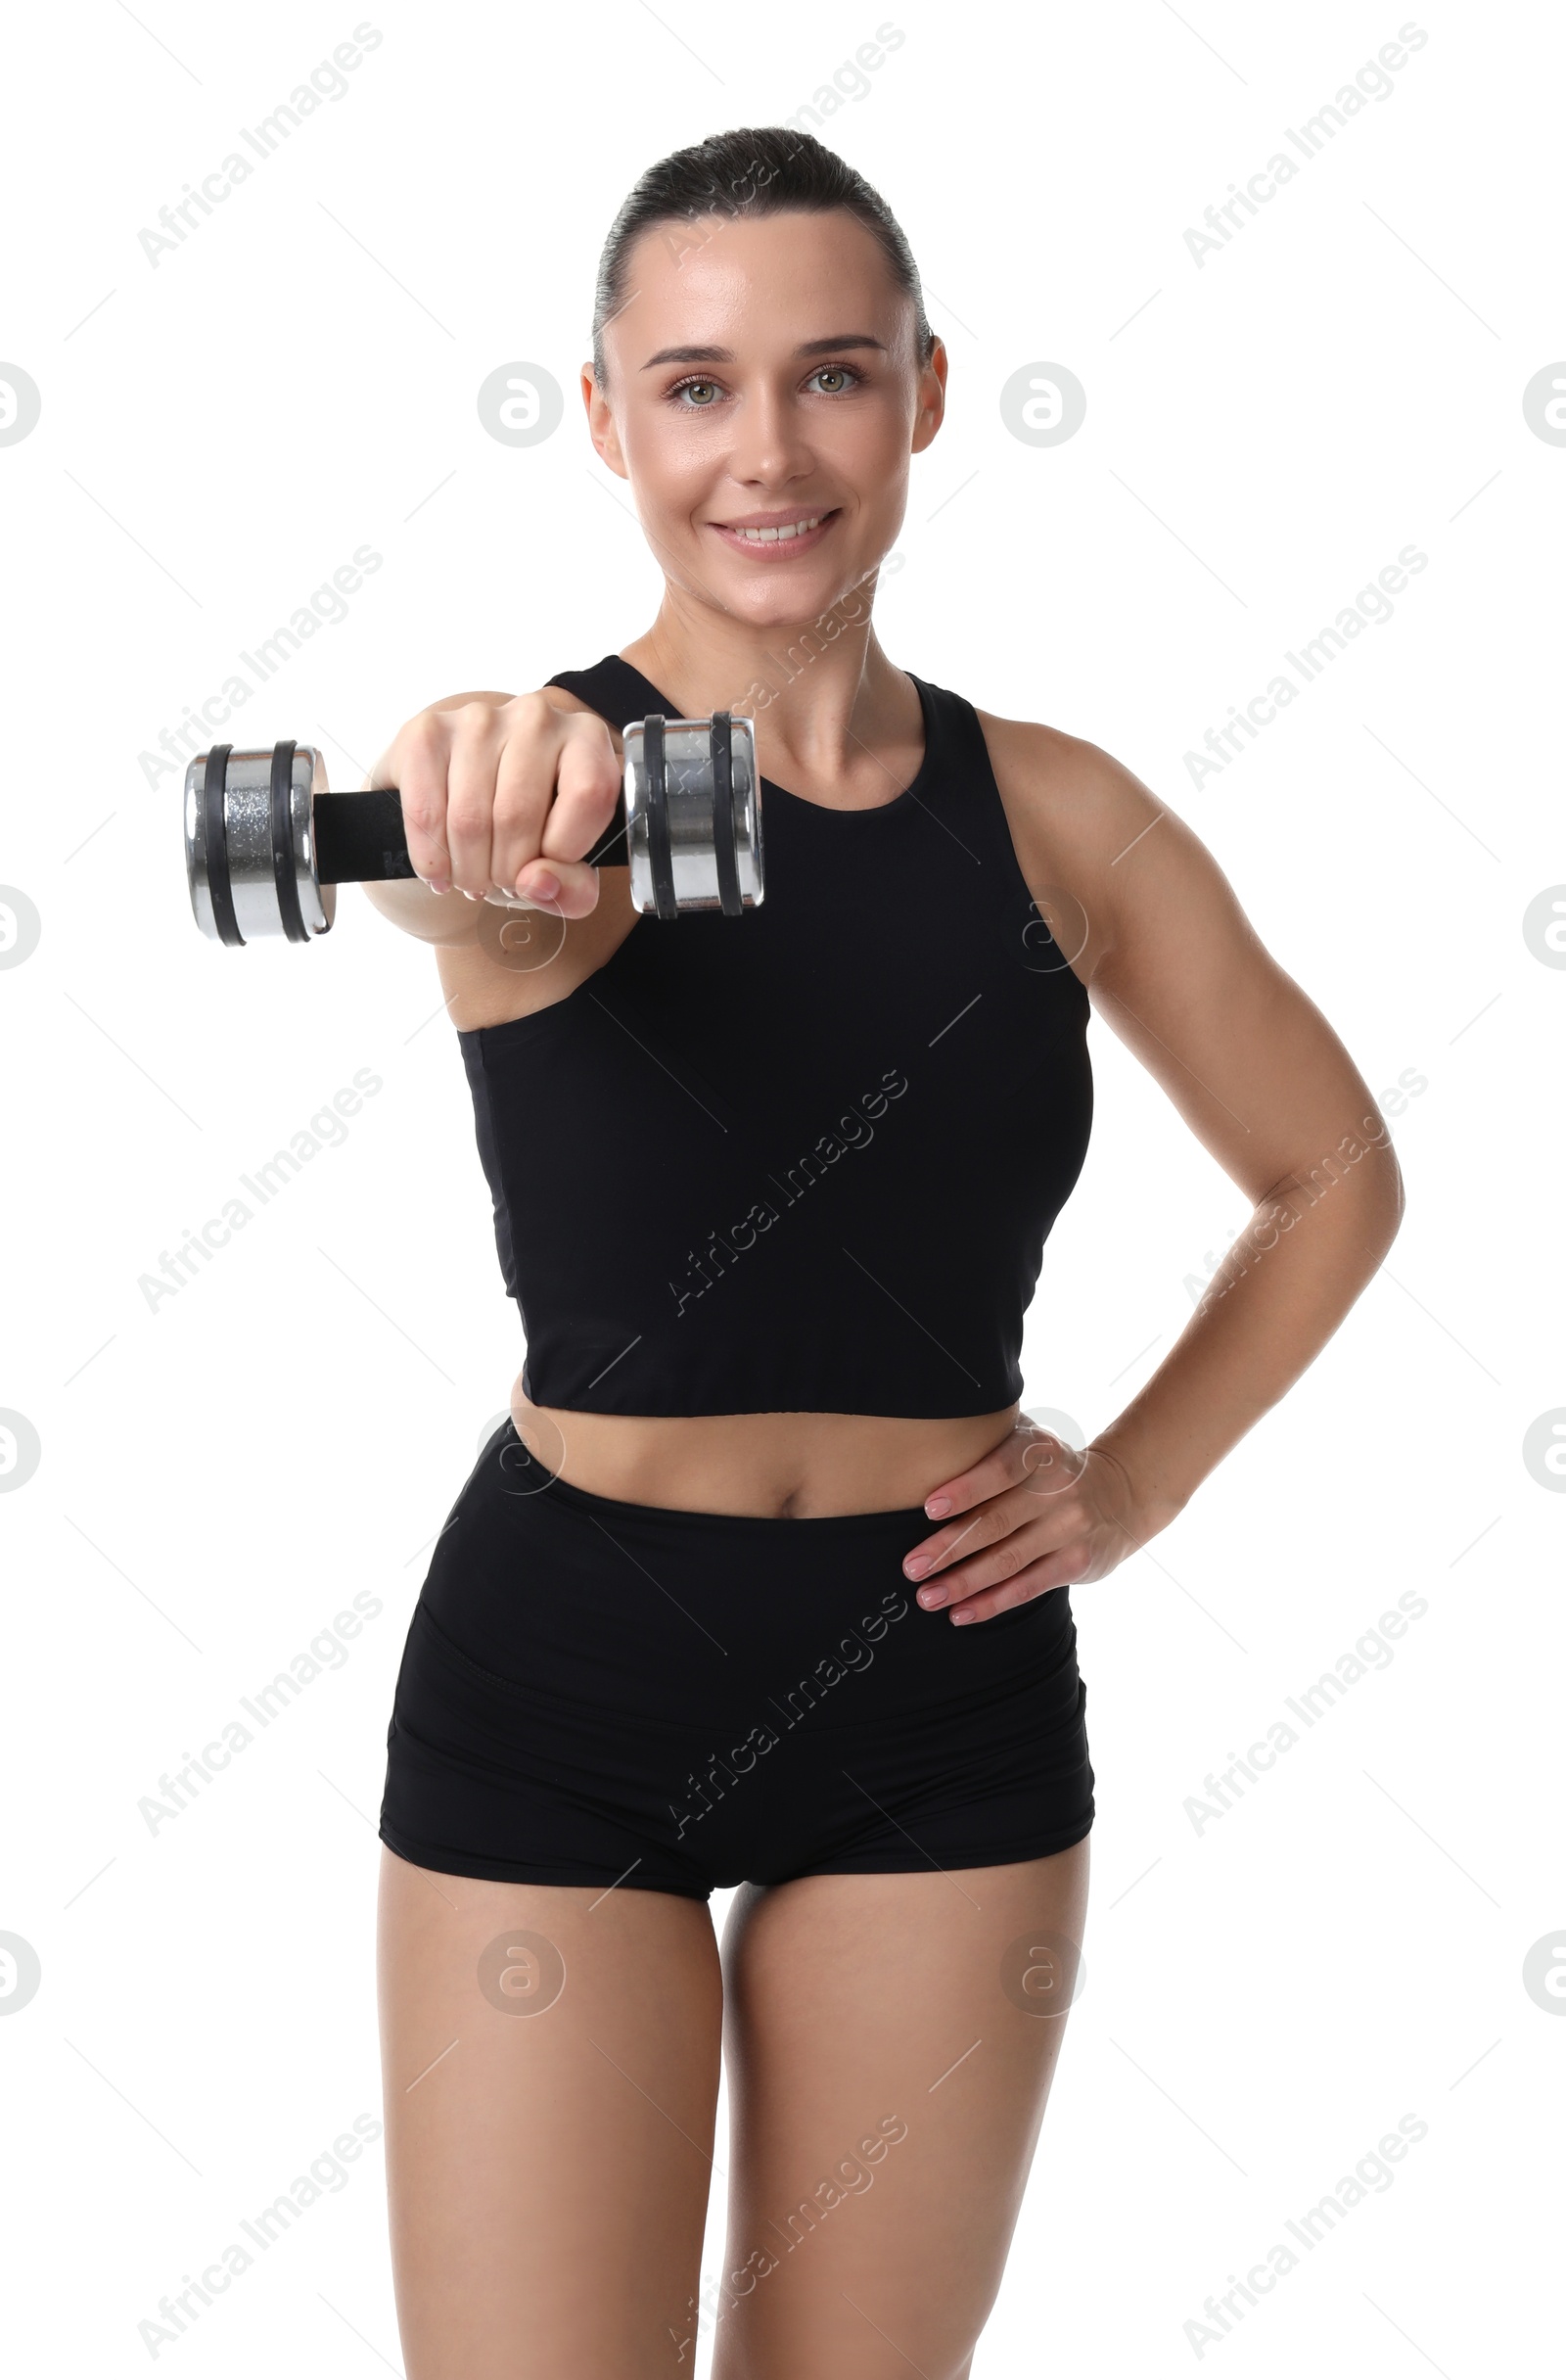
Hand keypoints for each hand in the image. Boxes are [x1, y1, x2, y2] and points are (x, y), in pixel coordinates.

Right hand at [372, 693, 619, 917]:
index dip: (567, 850)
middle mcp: (536, 716)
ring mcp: (478, 718)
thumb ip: (573, 887)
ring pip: (469, 820)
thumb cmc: (530, 826)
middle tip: (502, 885)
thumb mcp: (567, 862)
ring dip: (469, 871)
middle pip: (518, 814)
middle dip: (507, 872)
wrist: (467, 787)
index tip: (548, 867)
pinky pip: (426, 814)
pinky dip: (431, 859)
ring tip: (473, 880)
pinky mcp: (427, 732)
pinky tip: (439, 871)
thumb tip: (536, 882)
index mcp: (586, 737)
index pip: (590, 794)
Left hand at [902, 1419, 1171, 1624]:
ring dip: (963, 1582)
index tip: (929, 1508)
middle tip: (911, 1567)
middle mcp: (1058, 1489)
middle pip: (996, 1522)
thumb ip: (991, 1447)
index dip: (966, 1489)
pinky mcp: (1076, 1562)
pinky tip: (961, 1612)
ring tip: (927, 1596)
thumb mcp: (1032, 1442)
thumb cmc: (1052, 1468)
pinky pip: (1027, 1586)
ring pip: (1008, 1560)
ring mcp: (1069, 1528)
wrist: (1121, 1493)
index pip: (1000, 1470)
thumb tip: (922, 1459)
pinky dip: (991, 1603)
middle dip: (949, 1547)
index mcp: (1039, 1451)